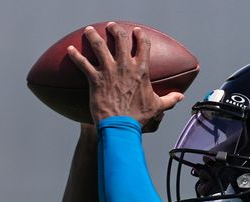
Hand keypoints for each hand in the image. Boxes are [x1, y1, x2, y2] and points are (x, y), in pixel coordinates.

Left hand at [67, 23, 183, 130]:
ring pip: (99, 46)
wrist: (121, 126)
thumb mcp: (157, 107)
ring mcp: (109, 71)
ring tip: (89, 30)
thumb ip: (170, 100)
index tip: (137, 31)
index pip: (143, 45)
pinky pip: (82, 64)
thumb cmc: (139, 117)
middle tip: (111, 26)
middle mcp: (124, 66)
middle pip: (120, 39)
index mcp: (141, 70)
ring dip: (93, 36)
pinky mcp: (95, 79)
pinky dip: (75, 56)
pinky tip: (69, 50)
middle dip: (115, 30)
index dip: (140, 36)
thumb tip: (181, 97)